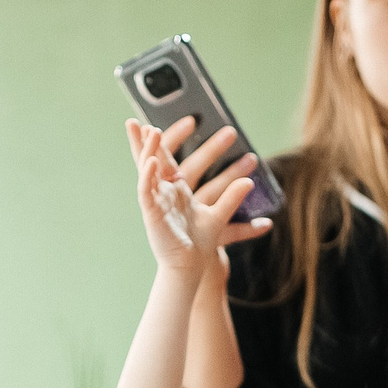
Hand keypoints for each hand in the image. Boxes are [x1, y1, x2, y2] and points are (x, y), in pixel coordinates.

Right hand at [126, 119, 266, 282]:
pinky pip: (146, 191)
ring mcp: (154, 201)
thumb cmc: (200, 243)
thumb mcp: (220, 216)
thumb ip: (232, 198)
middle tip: (137, 119)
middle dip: (146, 139)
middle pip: (150, 158)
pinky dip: (148, 177)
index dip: (169, 138)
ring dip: (147, 150)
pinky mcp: (152, 214)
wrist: (191, 267)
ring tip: (151, 130)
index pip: (167, 157)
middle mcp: (161, 192)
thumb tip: (251, 183)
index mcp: (174, 189)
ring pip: (146, 170)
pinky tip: (152, 163)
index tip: (186, 120)